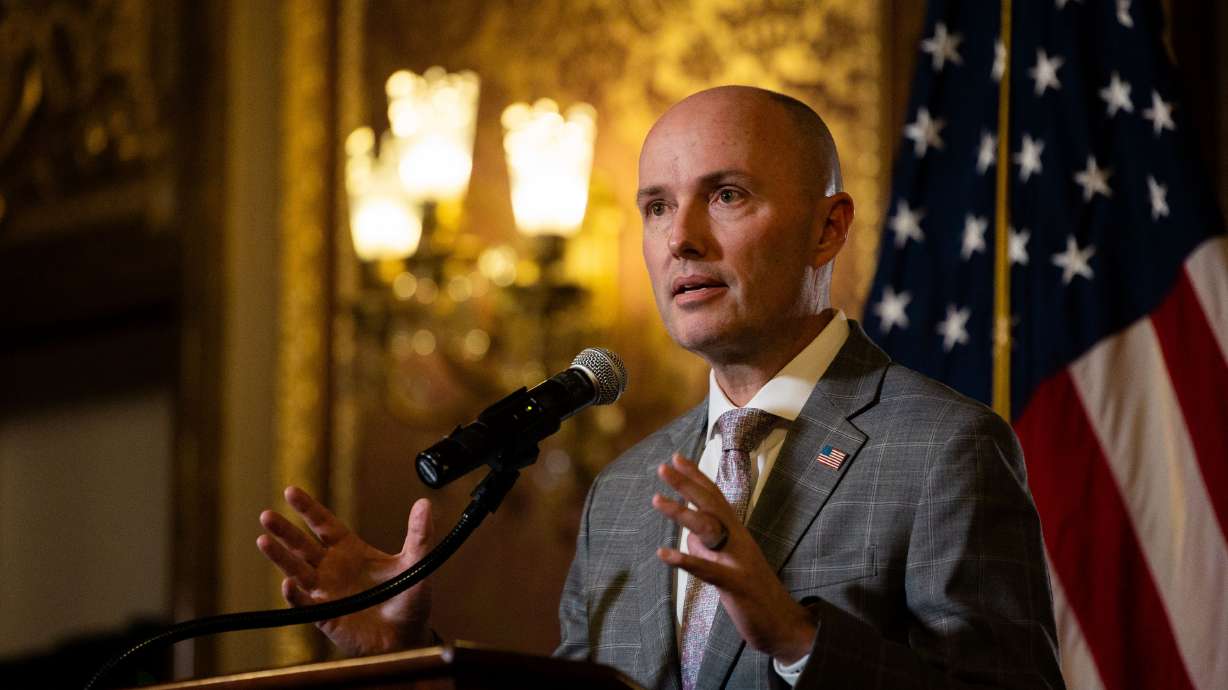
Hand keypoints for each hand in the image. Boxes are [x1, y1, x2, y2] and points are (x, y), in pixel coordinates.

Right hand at [257, 486, 434, 655]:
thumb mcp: (416, 563)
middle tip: (267, 516)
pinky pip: (305, 604)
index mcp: (350, 550)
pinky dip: (296, 595)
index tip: (291, 491)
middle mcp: (332, 568)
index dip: (308, 508)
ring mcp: (326, 592)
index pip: (324, 524)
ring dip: (281, 557)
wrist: (407, 636)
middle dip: (285, 530)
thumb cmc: (409, 599)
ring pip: (297, 571)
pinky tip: (288, 584)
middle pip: (303, 545)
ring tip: (264, 541)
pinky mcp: (325, 616)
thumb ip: (419, 534)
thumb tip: (425, 505)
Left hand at [653, 454, 815, 663]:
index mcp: (737, 533)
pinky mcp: (734, 584)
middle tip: (662, 467)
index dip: (697, 477)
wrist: (783, 624)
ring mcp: (738, 560)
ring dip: (681, 513)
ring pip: (709, 529)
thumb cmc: (753, 593)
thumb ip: (710, 548)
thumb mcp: (729, 564)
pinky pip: (707, 569)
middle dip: (687, 484)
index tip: (677, 457)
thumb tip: (688, 536)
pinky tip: (663, 553)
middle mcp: (739, 540)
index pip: (716, 498)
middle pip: (712, 504)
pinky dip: (685, 560)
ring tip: (656, 499)